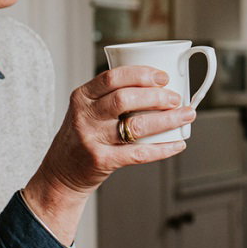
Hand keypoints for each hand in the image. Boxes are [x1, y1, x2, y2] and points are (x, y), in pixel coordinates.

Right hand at [22, 65, 194, 243]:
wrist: (61, 173)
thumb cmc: (83, 137)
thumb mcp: (87, 111)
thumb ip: (112, 98)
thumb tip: (160, 87)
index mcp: (82, 97)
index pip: (112, 77)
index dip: (141, 74)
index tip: (163, 76)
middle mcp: (85, 116)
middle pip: (125, 99)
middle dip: (157, 96)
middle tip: (176, 98)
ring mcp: (92, 139)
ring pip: (136, 126)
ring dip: (166, 119)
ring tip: (185, 114)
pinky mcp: (101, 161)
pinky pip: (139, 154)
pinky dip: (163, 148)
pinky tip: (178, 144)